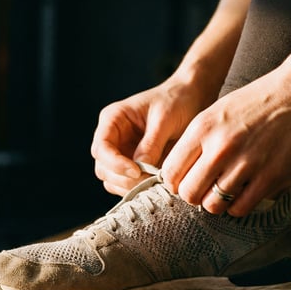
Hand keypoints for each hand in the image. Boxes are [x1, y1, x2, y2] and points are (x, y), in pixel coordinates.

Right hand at [91, 75, 208, 195]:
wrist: (189, 100)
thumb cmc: (175, 101)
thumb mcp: (165, 119)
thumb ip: (152, 143)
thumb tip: (140, 168)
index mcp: (113, 119)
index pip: (101, 148)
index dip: (115, 163)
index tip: (136, 171)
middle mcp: (112, 138)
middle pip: (103, 168)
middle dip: (123, 178)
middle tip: (149, 181)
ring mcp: (121, 153)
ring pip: (112, 180)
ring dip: (130, 186)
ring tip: (154, 184)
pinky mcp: (132, 165)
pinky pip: (126, 184)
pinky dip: (138, 189)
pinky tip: (155, 185)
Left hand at [162, 67, 290, 215]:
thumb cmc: (256, 102)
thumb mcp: (216, 112)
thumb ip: (196, 141)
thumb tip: (179, 174)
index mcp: (202, 128)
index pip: (171, 172)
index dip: (175, 183)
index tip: (185, 182)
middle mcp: (220, 147)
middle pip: (189, 193)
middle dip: (194, 196)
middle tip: (204, 190)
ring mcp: (246, 164)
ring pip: (213, 205)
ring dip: (216, 203)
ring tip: (225, 191)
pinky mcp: (270, 177)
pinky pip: (240, 208)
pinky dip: (238, 206)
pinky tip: (243, 192)